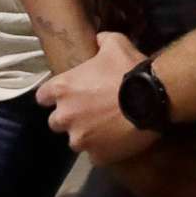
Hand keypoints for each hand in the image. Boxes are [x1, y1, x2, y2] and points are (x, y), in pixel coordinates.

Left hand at [39, 31, 157, 163]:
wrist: (153, 99)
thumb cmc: (129, 69)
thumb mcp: (115, 44)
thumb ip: (100, 41)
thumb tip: (98, 40)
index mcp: (62, 89)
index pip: (42, 97)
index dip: (54, 96)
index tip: (67, 95)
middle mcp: (65, 116)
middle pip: (56, 122)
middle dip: (69, 117)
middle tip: (89, 112)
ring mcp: (80, 138)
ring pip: (75, 141)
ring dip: (85, 135)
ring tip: (104, 129)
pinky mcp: (97, 156)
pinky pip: (95, 156)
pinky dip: (103, 150)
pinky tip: (116, 141)